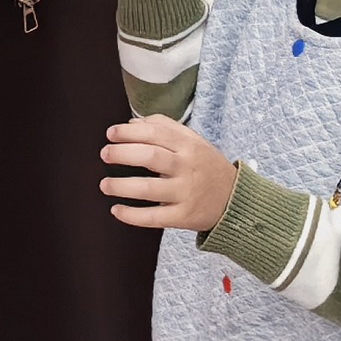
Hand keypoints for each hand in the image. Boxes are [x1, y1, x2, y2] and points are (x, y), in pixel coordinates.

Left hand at [100, 114, 238, 232]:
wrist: (236, 199)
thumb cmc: (206, 166)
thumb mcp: (193, 140)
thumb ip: (164, 127)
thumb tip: (130, 123)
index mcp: (188, 145)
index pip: (154, 133)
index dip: (128, 132)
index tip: (111, 134)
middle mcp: (187, 167)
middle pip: (149, 156)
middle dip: (121, 154)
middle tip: (105, 154)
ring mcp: (186, 193)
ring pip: (148, 188)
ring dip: (121, 186)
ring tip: (104, 184)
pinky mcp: (184, 216)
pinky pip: (154, 217)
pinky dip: (132, 215)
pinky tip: (116, 210)